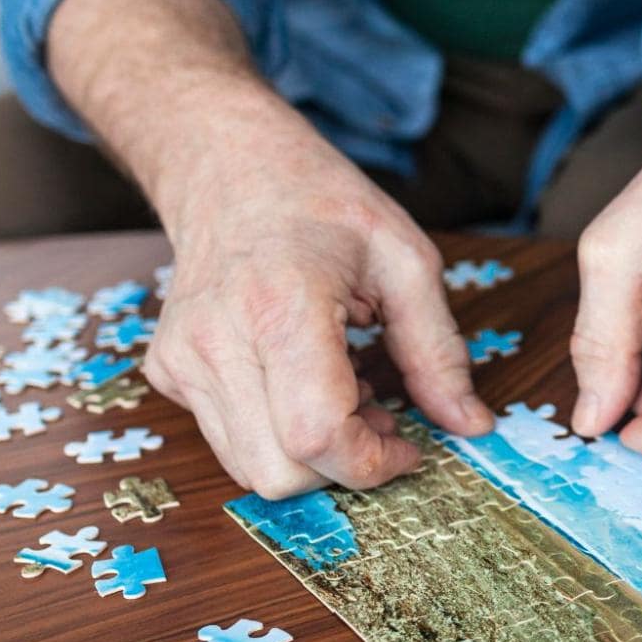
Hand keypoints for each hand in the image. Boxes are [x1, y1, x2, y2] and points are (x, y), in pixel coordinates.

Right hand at [146, 104, 491, 496]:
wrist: (230, 167)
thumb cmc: (321, 203)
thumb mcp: (406, 262)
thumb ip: (439, 352)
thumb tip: (472, 426)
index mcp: (281, 308)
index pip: (316, 436)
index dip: (372, 463)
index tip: (410, 446)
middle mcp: (216, 342)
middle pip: (279, 474)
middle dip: (343, 468)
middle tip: (380, 416)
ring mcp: (183, 360)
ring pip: (251, 470)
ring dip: (311, 456)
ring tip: (346, 392)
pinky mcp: (169, 372)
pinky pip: (230, 441)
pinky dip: (277, 435)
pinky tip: (305, 381)